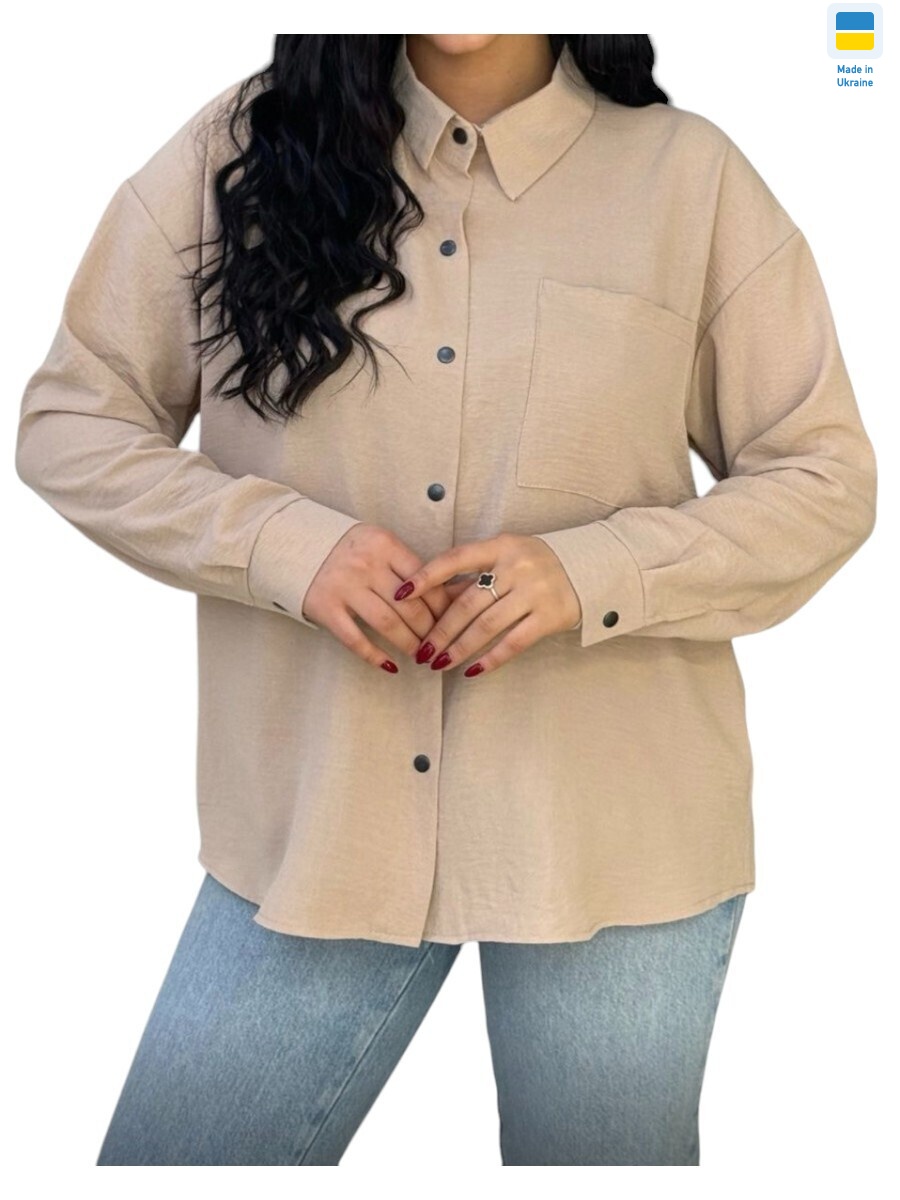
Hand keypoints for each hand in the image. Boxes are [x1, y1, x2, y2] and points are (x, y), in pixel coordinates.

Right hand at [302, 524, 471, 671]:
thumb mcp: (381, 545)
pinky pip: (355, 639)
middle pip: (410, 607)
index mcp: (384, 545)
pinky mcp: (326, 608)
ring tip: (421, 656)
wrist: (295, 544)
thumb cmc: (350, 549)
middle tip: (439, 645)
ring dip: (409, 645)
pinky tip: (391, 666)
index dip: (443, 607)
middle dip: (430, 631)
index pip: (425, 581)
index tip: (452, 622)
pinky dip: (375, 656)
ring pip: (387, 624)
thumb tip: (457, 591)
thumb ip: (411, 566)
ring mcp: (344, 587)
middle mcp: (365, 565)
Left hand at [393, 533, 582, 676]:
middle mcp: (516, 567)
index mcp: (501, 546)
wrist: (589, 568)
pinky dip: (491, 659)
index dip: (426, 576)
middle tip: (421, 651)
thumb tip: (431, 599)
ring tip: (439, 664)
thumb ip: (473, 575)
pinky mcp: (549, 617)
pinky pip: (514, 643)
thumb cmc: (536, 563)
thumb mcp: (506, 556)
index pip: (456, 559)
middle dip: (440, 630)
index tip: (401, 594)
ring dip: (459, 648)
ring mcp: (534, 592)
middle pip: (467, 603)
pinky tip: (471, 671)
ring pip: (487, 626)